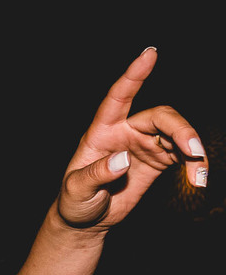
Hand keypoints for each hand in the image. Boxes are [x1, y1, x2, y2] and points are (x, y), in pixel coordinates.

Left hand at [59, 48, 206, 229]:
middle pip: (159, 116)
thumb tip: (124, 159)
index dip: (133, 75)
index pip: (118, 97)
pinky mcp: (157, 161)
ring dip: (192, 148)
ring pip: (176, 132)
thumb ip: (96, 175)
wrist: (86, 220)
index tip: (150, 54)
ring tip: (198, 173)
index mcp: (101, 131)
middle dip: (180, 128)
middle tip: (192, 151)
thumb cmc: (74, 201)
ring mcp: (144, 145)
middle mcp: (125, 132)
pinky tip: (198, 179)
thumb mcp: (76, 190)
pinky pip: (182, 154)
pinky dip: (194, 164)